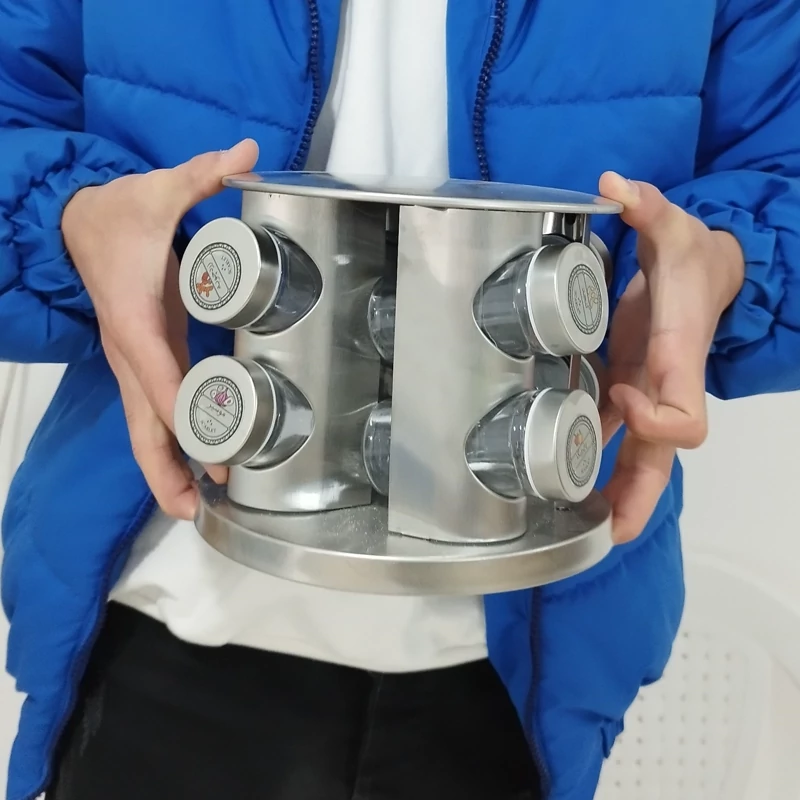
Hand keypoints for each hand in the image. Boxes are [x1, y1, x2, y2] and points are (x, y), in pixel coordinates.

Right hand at [62, 140, 258, 518]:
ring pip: (144, 428)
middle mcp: (129, 354)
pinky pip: (153, 414)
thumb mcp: (159, 191)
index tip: (213, 458)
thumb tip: (246, 154)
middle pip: (141, 424)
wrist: (80, 222)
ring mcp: (134, 364)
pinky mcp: (144, 363)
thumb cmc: (119, 215)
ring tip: (199, 508)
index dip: (184, 417)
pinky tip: (196, 468)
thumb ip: (202, 174)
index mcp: (135, 321)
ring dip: (166, 469)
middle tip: (198, 510)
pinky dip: (171, 445)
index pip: (156, 376)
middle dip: (165, 470)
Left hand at [597, 172, 744, 543]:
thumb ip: (647, 205)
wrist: (704, 272)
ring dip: (618, 492)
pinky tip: (573, 481)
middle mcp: (667, 386)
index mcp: (680, 357)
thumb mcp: (672, 226)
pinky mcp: (632, 390)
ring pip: (643, 458)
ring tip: (586, 528)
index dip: (658, 419)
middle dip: (641, 494)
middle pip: (665, 457)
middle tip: (610, 531)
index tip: (621, 395)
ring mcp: (650, 393)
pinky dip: (601, 461)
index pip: (686, 415)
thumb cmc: (692, 258)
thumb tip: (612, 185)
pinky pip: (621, 437)